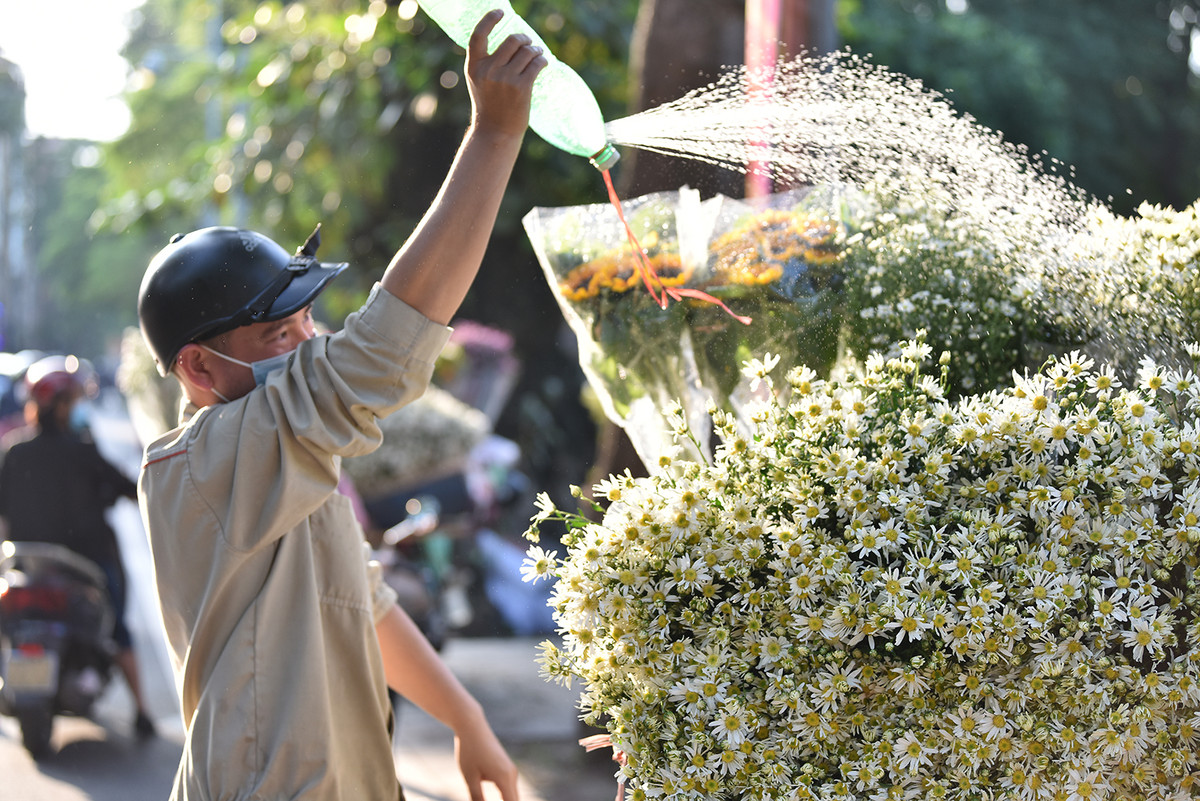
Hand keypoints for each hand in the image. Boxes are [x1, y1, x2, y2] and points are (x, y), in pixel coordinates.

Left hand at [455, 720, 519, 800]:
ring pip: (512, 796)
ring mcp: (510, 771)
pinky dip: (506, 799)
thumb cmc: (469, 751)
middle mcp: (512, 774)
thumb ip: (477, 798)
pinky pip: (508, 789)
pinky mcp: (506, 768)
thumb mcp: (469, 777)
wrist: (472, 726)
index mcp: (504, 778)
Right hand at [465, 9, 545, 138]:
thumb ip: (487, 61)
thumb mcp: (479, 81)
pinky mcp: (521, 87)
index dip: (489, 19)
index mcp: (474, 66)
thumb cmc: (489, 104)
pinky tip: (543, 63)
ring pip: (527, 51)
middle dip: (524, 39)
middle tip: (529, 44)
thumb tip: (511, 41)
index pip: (478, 35)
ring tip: (538, 55)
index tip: (501, 12)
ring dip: (536, 50)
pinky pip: (537, 64)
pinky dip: (542, 60)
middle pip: (512, 40)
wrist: (495, 132)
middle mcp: (488, 70)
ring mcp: (505, 79)